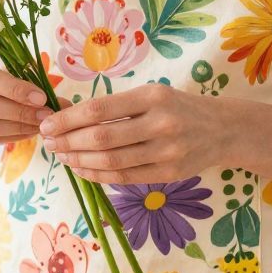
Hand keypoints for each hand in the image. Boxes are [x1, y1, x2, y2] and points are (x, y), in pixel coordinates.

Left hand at [38, 84, 229, 183]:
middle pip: (101, 137)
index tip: (48, 124)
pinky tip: (82, 169)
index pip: (99, 109)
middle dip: (68, 142)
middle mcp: (161, 123)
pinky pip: (125, 177)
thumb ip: (116, 105)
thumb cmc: (178, 108)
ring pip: (111, 161)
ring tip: (62, 156)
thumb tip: (68, 117)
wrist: (223, 129)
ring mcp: (167, 151)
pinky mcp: (170, 174)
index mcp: (152, 96)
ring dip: (79, 161)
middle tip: (49, 142)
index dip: (68, 119)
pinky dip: (98, 175)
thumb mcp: (152, 94)